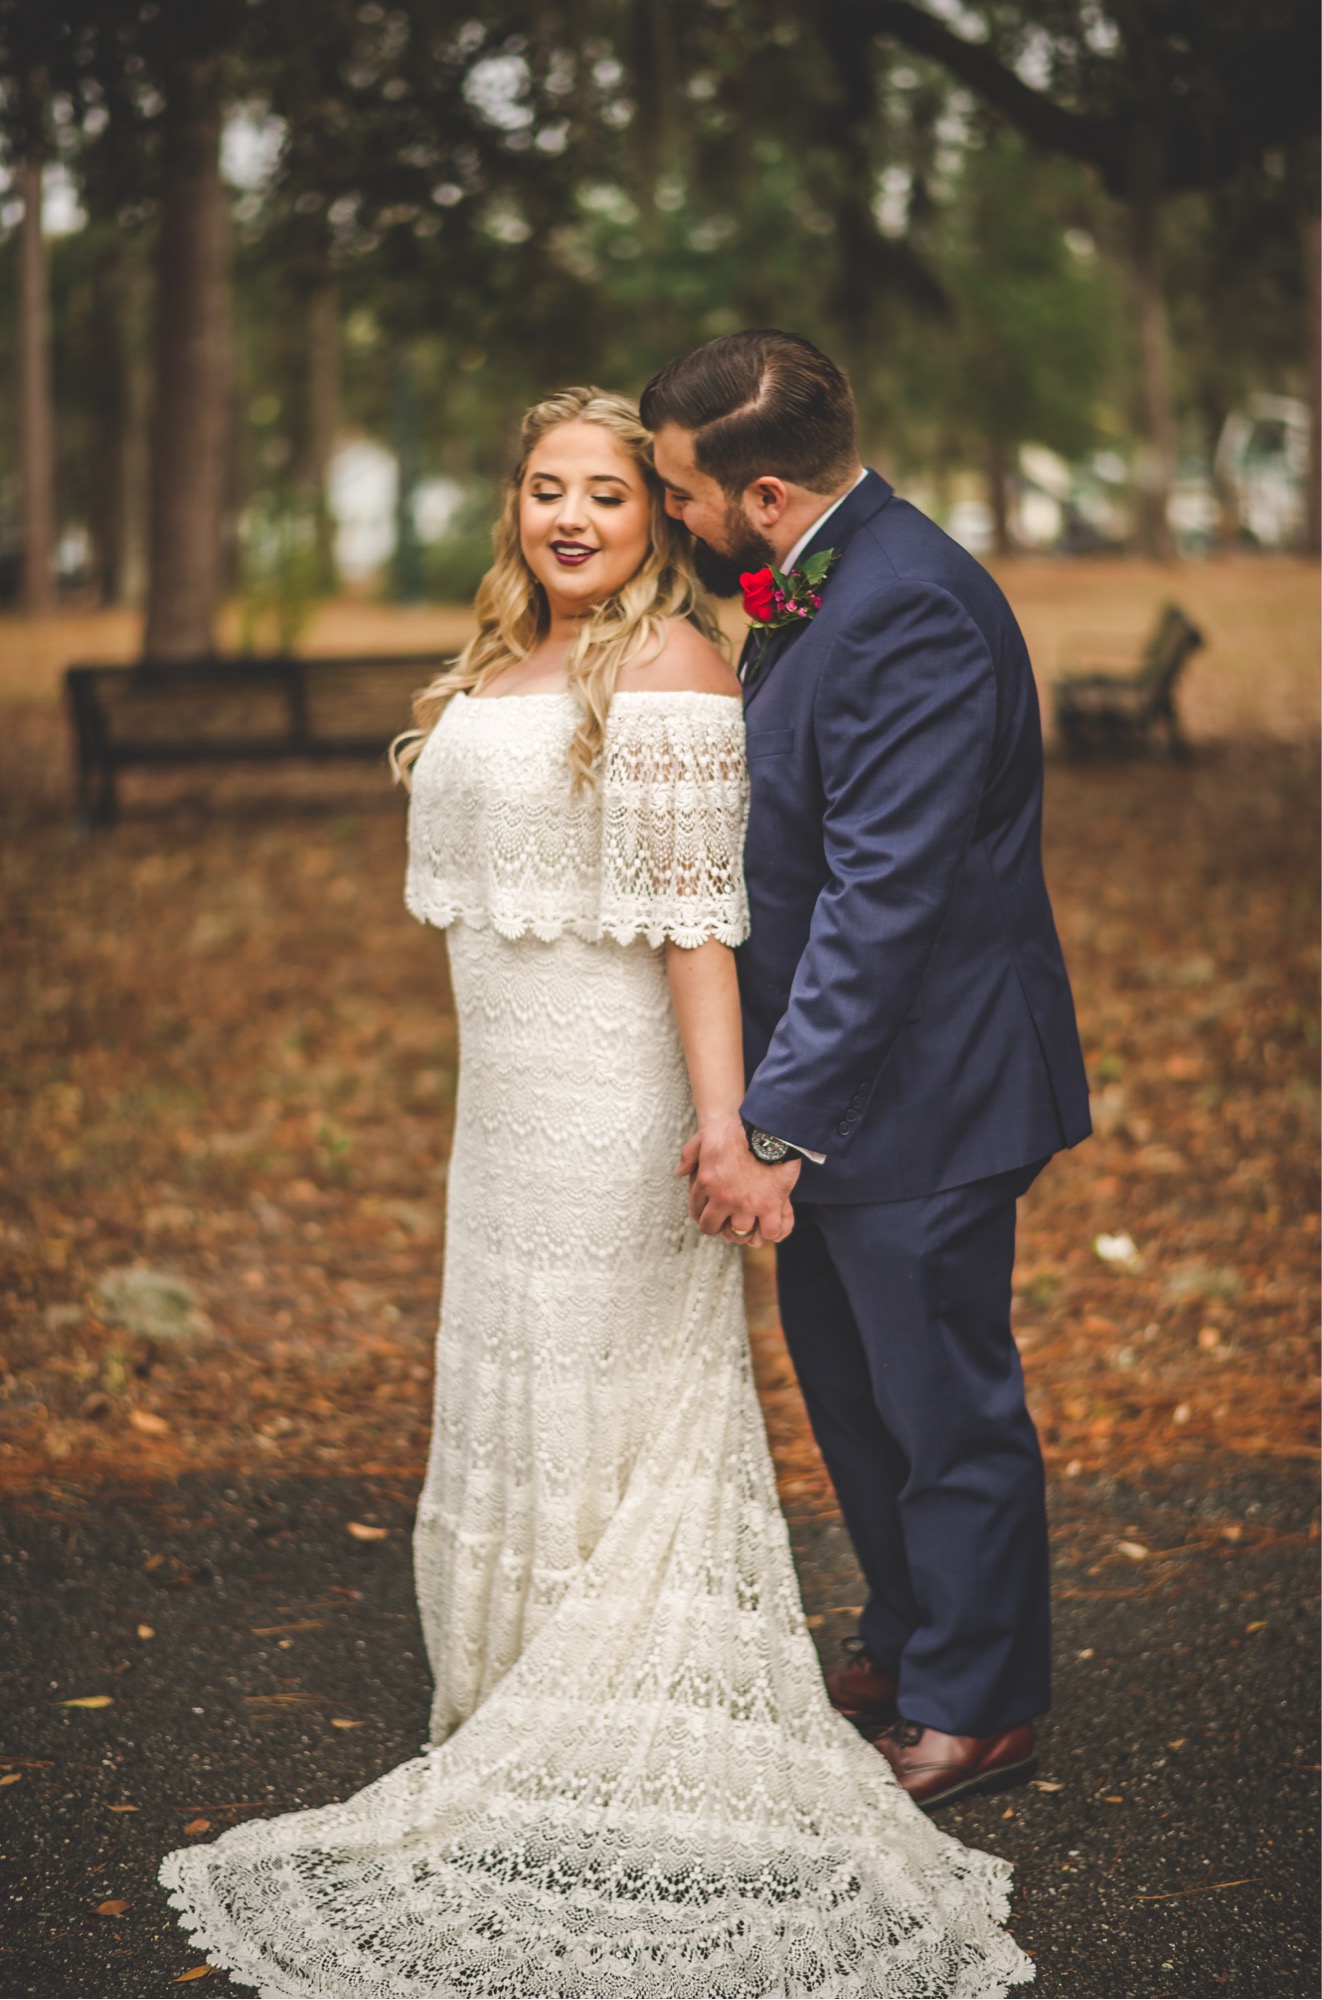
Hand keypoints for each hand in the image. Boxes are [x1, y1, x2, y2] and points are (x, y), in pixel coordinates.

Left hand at [674, 1113, 799, 1243]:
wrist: (768, 1127)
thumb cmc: (737, 1128)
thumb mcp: (705, 1135)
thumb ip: (689, 1154)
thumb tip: (680, 1172)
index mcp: (705, 1181)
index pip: (696, 1208)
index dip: (702, 1212)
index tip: (710, 1211)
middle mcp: (723, 1197)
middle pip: (712, 1227)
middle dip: (717, 1226)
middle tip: (726, 1222)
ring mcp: (747, 1204)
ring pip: (739, 1233)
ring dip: (742, 1231)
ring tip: (748, 1226)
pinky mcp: (770, 1206)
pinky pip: (769, 1232)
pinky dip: (770, 1232)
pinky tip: (769, 1226)